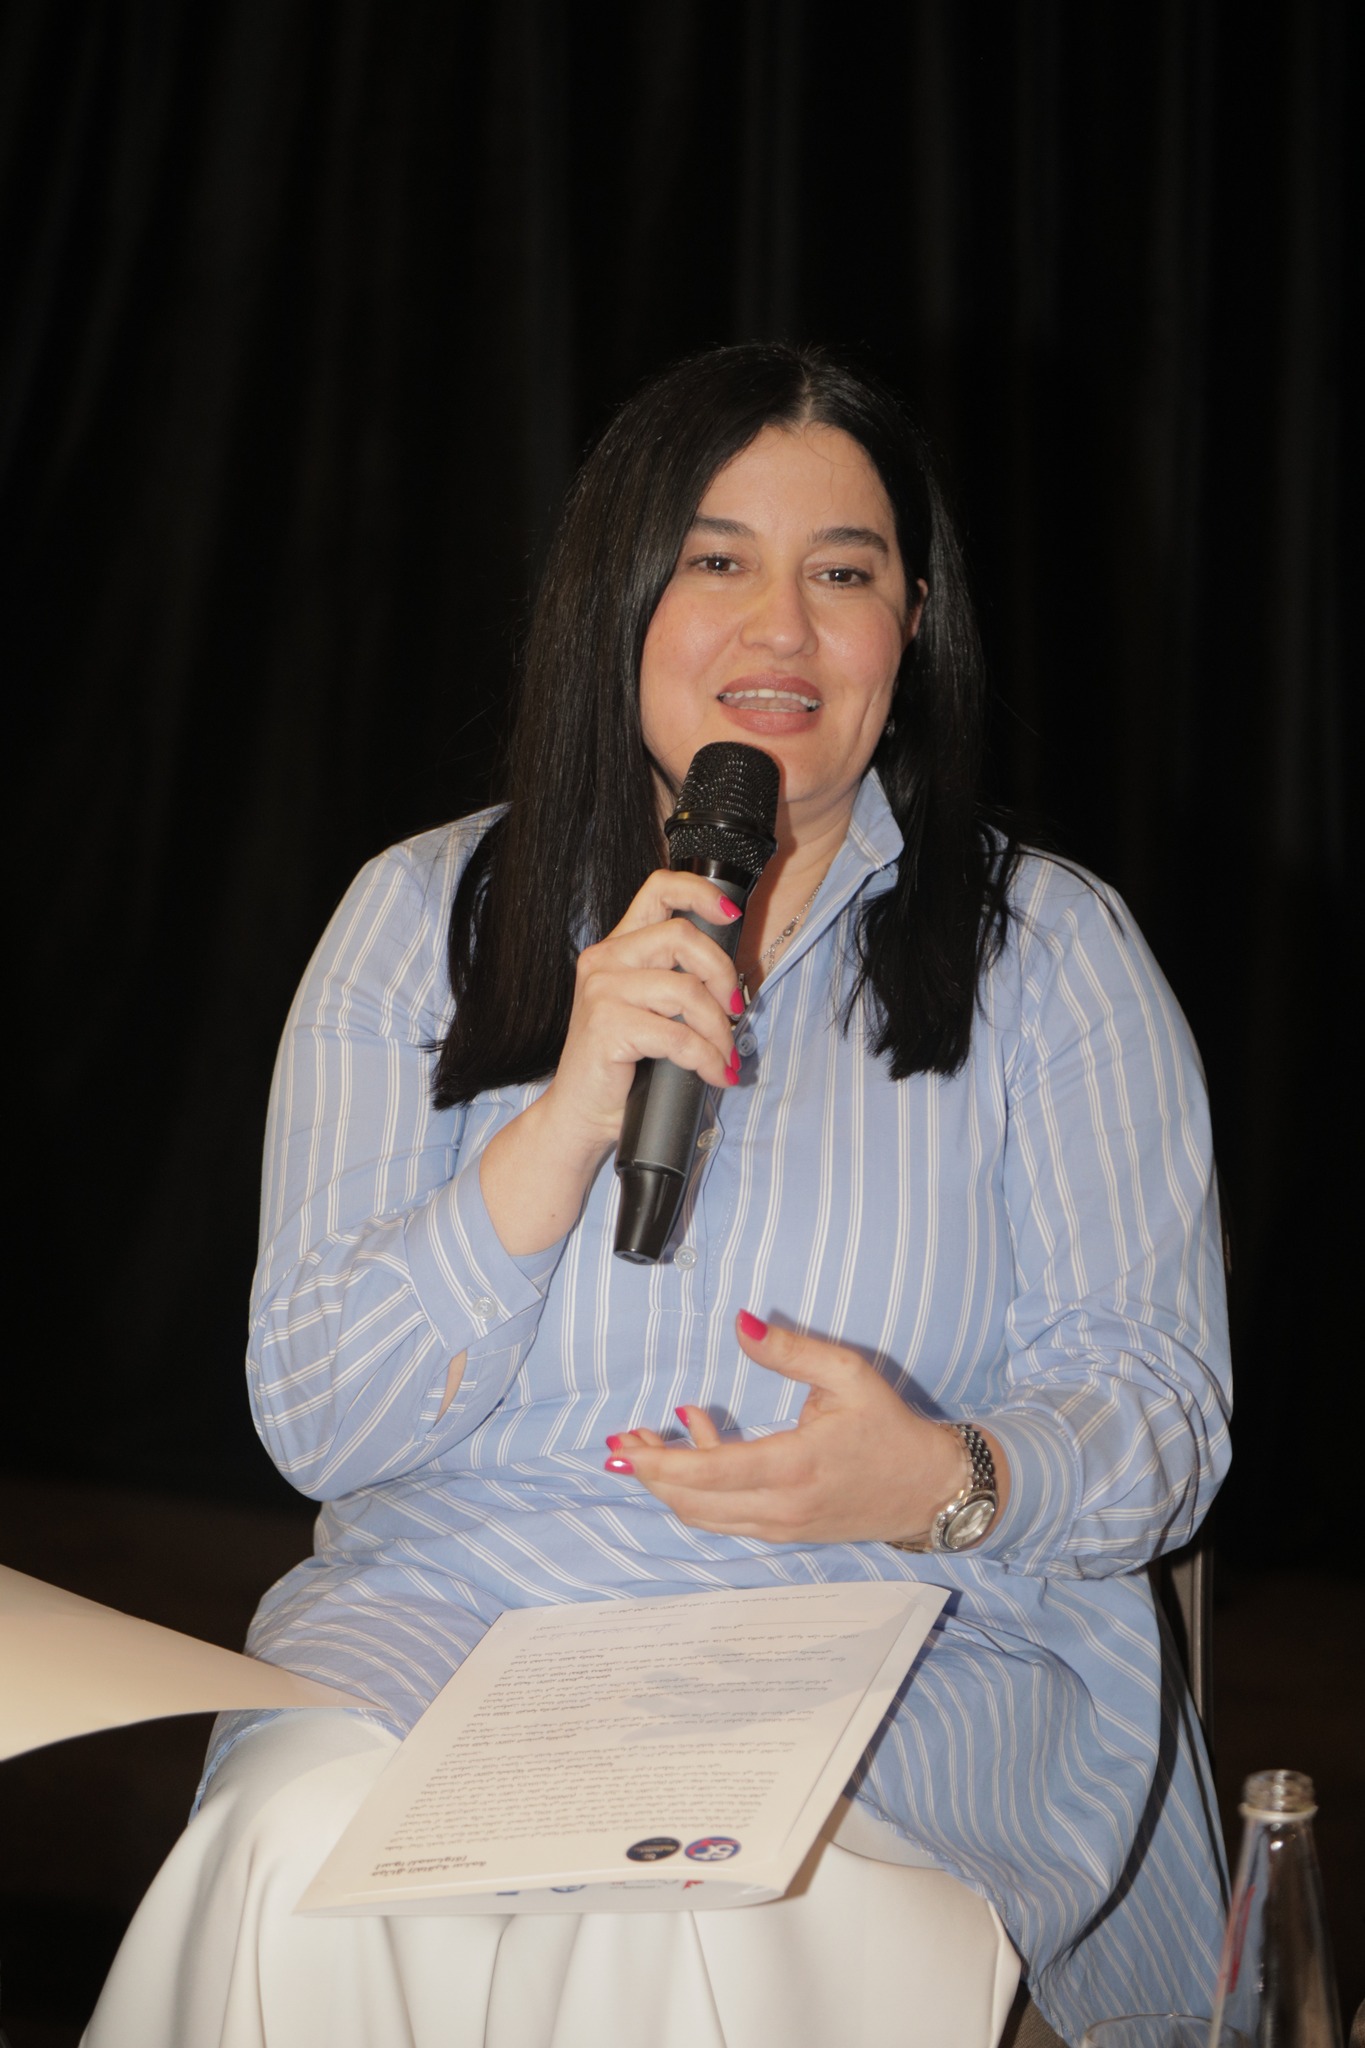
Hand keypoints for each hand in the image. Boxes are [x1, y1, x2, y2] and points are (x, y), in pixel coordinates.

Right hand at [478, 871, 743, 1255]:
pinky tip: (714, 1074)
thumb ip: (678, 982)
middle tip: (735, 1011)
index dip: (700, 892)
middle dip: (723, 974)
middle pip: (682, 936)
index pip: (658, 889)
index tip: (730, 916)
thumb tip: (734, 981)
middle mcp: (604, 959)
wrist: (580, 1114)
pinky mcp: (606, 1025)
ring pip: (685, 990)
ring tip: (724, 1056)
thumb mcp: (651, 1010)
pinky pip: (677, 1035)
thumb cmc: (621, 1067)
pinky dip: (706, 1058)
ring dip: (718, 1028)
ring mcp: (601, 990)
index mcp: (617, 947)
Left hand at [604, 1312, 1004, 1546]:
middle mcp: (781, 1507)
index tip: (623, 1446)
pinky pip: (726, 1515)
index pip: (709, 1474)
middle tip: (624, 1438)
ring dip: (670, 1482)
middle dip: (650, 1472)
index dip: (659, 1463)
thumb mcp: (848, 1375)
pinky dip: (700, 1488)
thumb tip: (741, 1322)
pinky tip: (700, 1438)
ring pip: (704, 1515)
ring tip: (650, 1437)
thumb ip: (790, 1350)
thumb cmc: (889, 1428)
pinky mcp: (784, 1532)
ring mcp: (781, 1527)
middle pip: (692, 1502)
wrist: (930, 1489)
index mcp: (794, 1467)